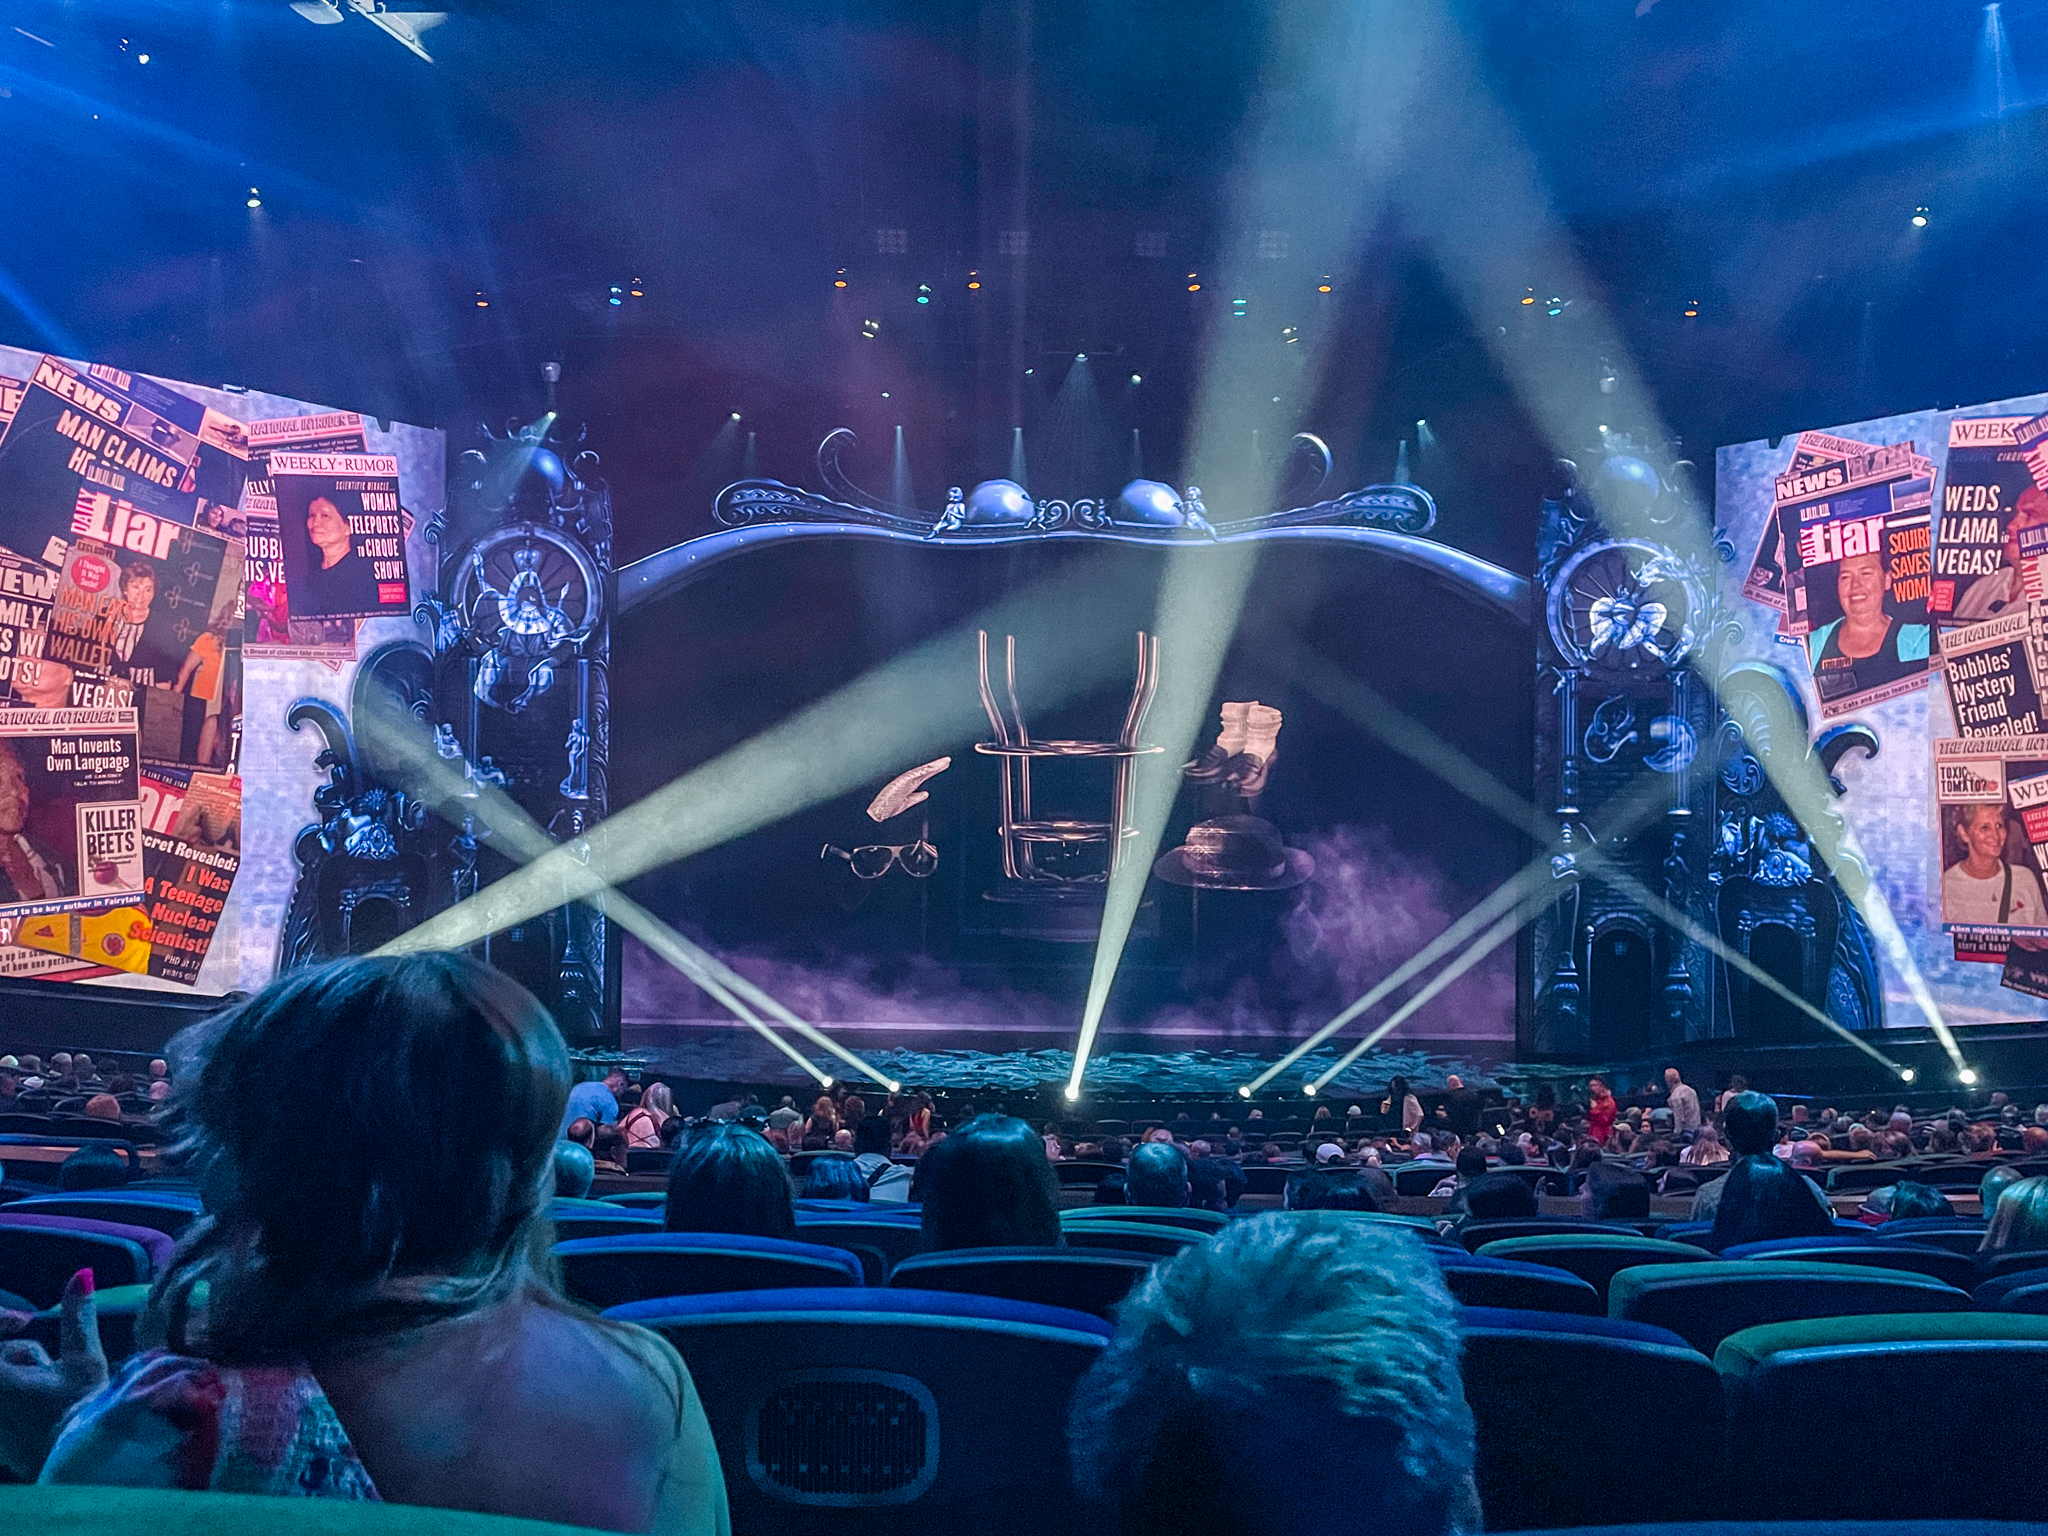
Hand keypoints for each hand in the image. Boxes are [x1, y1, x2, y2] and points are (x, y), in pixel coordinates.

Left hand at [0, 1269, 108, 1479]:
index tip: (29, 1319)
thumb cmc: (80, 1414)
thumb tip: (81, 1275)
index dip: (0, 1317)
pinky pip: (5, 1393)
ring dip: (15, 1366)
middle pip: (1, 1356)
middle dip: (12, 1349)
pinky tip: (36, 1398)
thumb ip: (77, 1317)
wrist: (78, 1469)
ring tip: (45, 1381)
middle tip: (35, 1351)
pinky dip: (14, 1384)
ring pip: (0, 1371)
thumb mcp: (84, 1362)